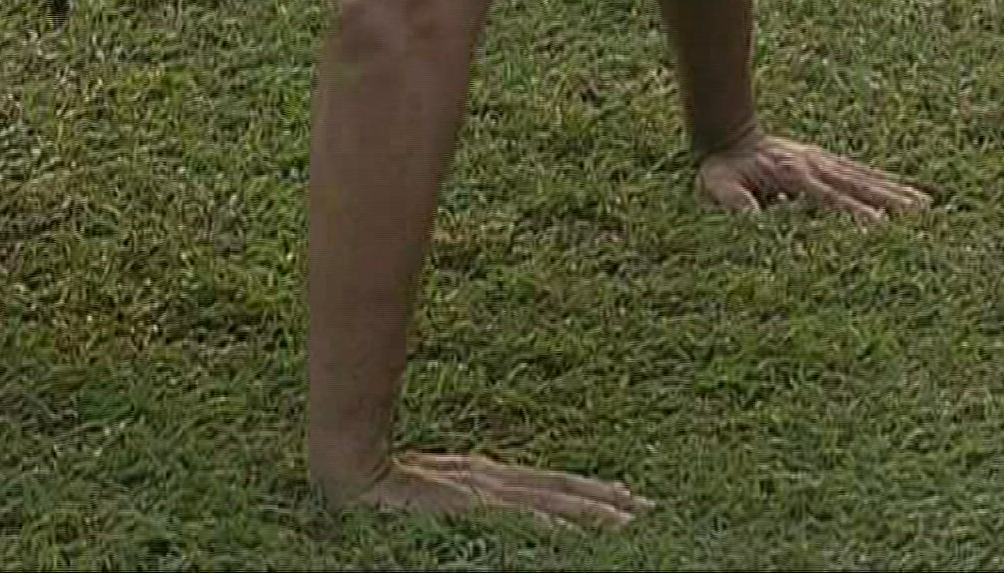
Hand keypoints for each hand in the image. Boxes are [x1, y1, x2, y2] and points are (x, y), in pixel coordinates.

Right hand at [350, 452, 652, 526]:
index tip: (629, 497)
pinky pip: (516, 518)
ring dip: (592, 514)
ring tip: (630, 522)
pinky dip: (547, 524)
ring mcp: (482, 493)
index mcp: (490, 477)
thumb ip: (470, 497)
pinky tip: (572, 532)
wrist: (353, 470)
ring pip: (551, 503)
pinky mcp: (466, 506)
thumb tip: (497, 508)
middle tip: (650, 509)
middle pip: (563, 491)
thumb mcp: (440, 490)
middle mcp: (495, 482)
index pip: (554, 484)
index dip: (592, 491)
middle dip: (608, 502)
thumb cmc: (387, 484)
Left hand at [696, 133, 932, 226]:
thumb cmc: (721, 170)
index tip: (881, 227)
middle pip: (858, 186)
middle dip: (891, 202)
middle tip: (924, 218)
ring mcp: (822, 162)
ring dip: (896, 192)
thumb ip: (736, 205)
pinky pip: (861, 173)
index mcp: (792, 176)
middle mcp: (814, 167)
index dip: (854, 212)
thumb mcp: (718, 189)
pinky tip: (907, 191)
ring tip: (928, 206)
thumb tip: (755, 220)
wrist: (726, 135)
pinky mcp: (825, 162)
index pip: (829, 198)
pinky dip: (886, 181)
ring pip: (866, 179)